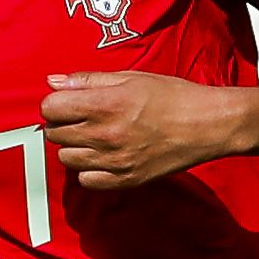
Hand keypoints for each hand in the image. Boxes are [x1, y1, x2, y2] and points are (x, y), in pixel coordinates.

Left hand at [41, 68, 245, 189]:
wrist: (207, 125)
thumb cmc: (173, 96)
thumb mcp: (130, 77)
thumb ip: (88, 80)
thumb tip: (53, 81)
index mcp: (105, 104)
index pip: (50, 108)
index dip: (56, 103)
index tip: (68, 102)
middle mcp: (105, 135)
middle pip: (54, 134)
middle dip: (63, 123)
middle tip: (83, 118)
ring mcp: (115, 161)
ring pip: (67, 158)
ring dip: (74, 147)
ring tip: (95, 137)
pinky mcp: (126, 180)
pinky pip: (86, 180)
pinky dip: (89, 170)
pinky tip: (103, 157)